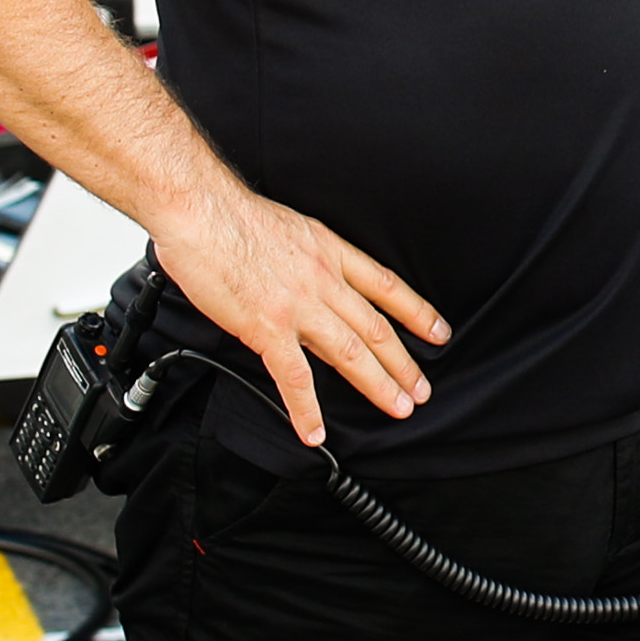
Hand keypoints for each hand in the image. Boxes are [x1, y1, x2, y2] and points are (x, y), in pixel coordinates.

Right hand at [151, 176, 448, 448]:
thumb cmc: (233, 214)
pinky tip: (315, 432)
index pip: (386, 286)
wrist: (201, 209)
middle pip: (375, 328)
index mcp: (330, 252)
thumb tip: (314, 279)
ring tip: (398, 407)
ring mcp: (298, 306)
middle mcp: (323, 280)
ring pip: (350, 353)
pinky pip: (293, 377)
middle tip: (421, 390)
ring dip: (378, 384)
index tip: (437, 332)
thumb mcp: (293, 228)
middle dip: (404, 363)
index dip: (416, 313)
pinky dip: (306, 409)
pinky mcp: (266, 327)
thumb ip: (310, 257)